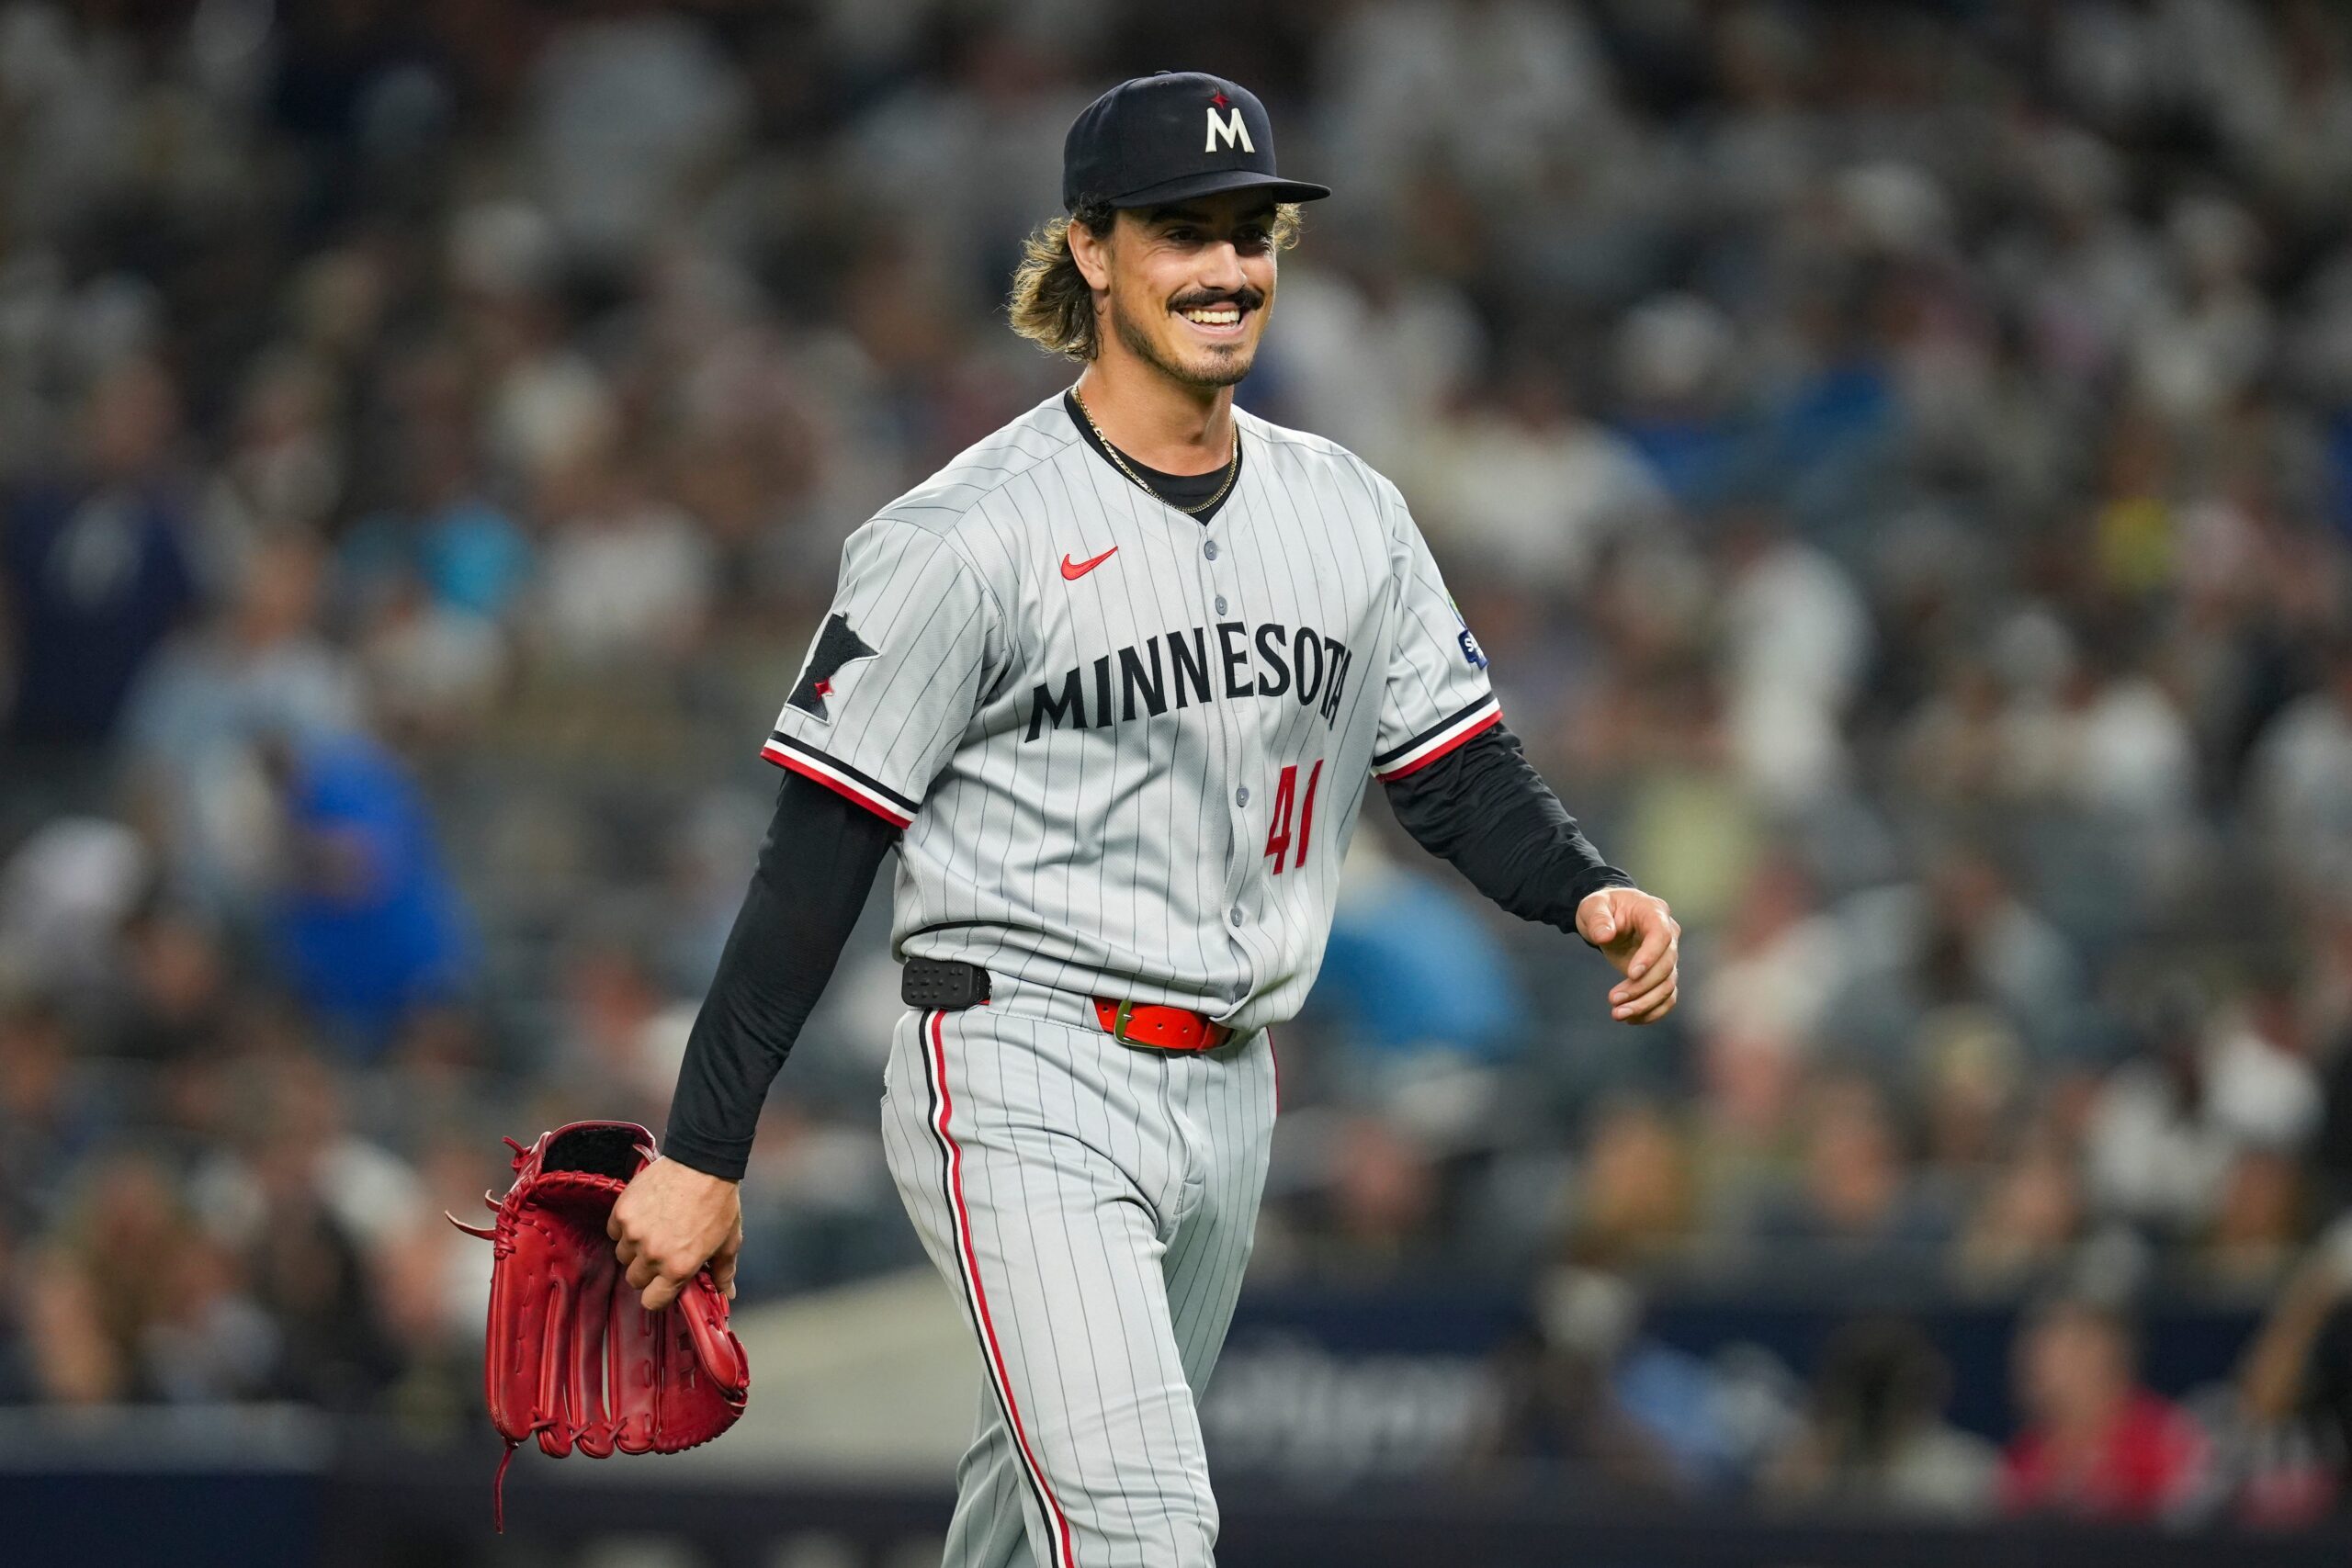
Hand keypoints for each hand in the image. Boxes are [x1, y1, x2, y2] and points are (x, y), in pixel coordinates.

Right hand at [608, 1156, 743, 1310]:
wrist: (703, 1161)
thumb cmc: (718, 1201)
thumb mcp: (728, 1241)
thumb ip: (723, 1272)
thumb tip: (727, 1293)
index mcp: (678, 1268)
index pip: (652, 1302)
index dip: (657, 1295)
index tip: (663, 1285)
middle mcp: (653, 1255)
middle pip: (635, 1279)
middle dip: (648, 1270)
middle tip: (663, 1251)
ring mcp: (634, 1233)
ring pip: (623, 1254)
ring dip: (635, 1247)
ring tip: (656, 1228)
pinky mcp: (622, 1212)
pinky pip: (615, 1231)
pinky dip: (625, 1226)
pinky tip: (645, 1214)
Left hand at [1575, 885, 1679, 1023]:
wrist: (1610, 917)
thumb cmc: (1603, 907)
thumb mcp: (1593, 906)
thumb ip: (1598, 918)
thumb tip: (1604, 935)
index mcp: (1654, 912)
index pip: (1662, 936)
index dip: (1650, 956)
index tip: (1631, 974)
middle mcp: (1669, 935)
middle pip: (1666, 965)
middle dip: (1641, 986)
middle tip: (1612, 999)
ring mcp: (1667, 956)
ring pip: (1668, 985)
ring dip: (1645, 1003)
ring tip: (1617, 1014)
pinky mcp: (1661, 974)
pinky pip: (1666, 997)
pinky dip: (1652, 1011)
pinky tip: (1631, 1019)